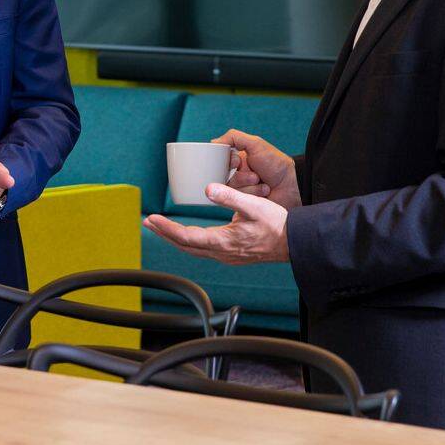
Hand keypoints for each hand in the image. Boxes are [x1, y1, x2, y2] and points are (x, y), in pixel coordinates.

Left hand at [143, 184, 289, 264]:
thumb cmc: (278, 224)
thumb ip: (230, 196)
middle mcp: (222, 252)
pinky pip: (203, 249)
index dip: (167, 228)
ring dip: (175, 237)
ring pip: (193, 249)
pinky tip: (186, 233)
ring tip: (161, 227)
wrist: (296, 243)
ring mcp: (227, 256)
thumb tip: (207, 188)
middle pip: (185, 245)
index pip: (187, 237)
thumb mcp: (255, 205)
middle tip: (149, 222)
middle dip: (165, 233)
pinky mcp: (231, 254)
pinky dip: (189, 241)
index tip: (152, 219)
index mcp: (224, 241)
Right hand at [212, 129, 301, 209]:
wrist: (292, 185)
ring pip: (231, 190)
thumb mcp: (256, 144)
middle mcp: (237, 174)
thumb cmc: (276, 164)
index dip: (227, 163)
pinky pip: (238, 200)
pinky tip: (264, 191)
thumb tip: (213, 142)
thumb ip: (234, 137)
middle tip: (255, 175)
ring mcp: (241, 190)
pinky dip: (253, 194)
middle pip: (223, 178)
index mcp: (237, 160)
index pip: (219, 162)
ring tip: (262, 183)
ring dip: (249, 186)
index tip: (237, 162)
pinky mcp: (245, 203)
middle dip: (241, 177)